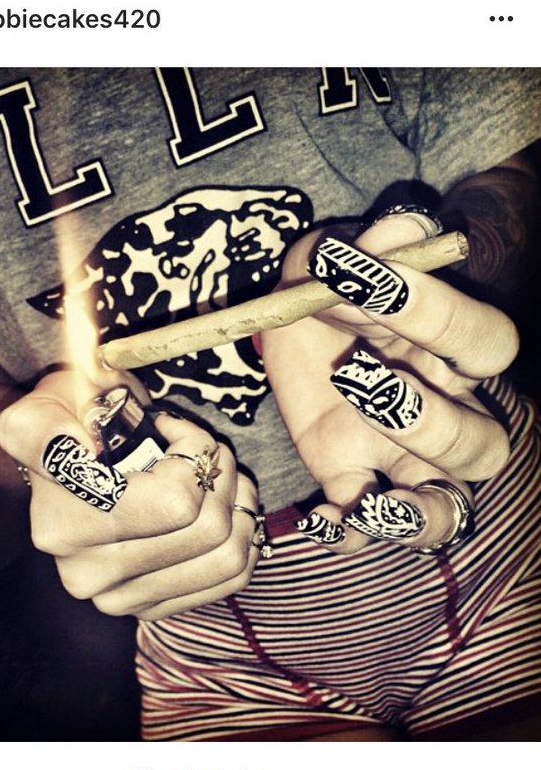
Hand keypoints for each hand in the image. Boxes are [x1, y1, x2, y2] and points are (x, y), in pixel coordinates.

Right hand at [0, 370, 259, 618]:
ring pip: (228, 556)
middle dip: (220, 473)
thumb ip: (40, 428)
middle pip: (209, 529)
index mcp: (64, 528)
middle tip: (202, 447)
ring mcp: (119, 599)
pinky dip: (242, 538)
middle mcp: (87, 575)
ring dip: (238, 505)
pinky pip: (230, 579)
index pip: (177, 501)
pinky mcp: (149, 608)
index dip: (193, 452)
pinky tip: (224, 507)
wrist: (64, 466)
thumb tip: (69, 444)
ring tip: (216, 472)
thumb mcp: (39, 411)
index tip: (169, 427)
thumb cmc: (64, 425)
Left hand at [261, 212, 519, 552]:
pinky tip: (323, 519)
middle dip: (427, 421)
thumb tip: (401, 236)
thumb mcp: (342, 252)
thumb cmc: (331, 282)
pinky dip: (350, 533)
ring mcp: (402, 455)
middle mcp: (448, 408)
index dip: (434, 313)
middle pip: (484, 445)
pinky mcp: (350, 476)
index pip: (485, 344)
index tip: (359, 276)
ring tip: (367, 497)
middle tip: (353, 374)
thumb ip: (379, 243)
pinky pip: (369, 528)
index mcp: (457, 349)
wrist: (283, 315)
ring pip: (448, 506)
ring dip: (414, 509)